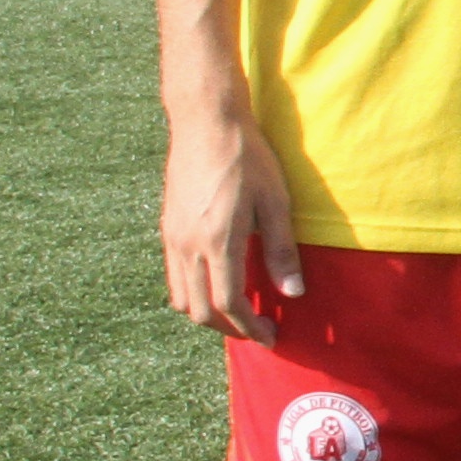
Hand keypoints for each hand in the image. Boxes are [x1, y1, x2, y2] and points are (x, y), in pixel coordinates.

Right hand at [161, 111, 300, 342]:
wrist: (205, 123)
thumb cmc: (247, 158)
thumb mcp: (275, 202)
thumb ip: (281, 251)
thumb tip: (293, 293)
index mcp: (218, 241)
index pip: (228, 304)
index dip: (249, 328)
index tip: (270, 337)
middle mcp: (187, 245)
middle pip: (199, 310)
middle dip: (229, 329)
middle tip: (258, 331)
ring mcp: (171, 238)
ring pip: (181, 297)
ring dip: (208, 315)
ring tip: (239, 314)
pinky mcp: (166, 229)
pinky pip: (174, 277)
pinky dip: (193, 294)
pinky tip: (218, 286)